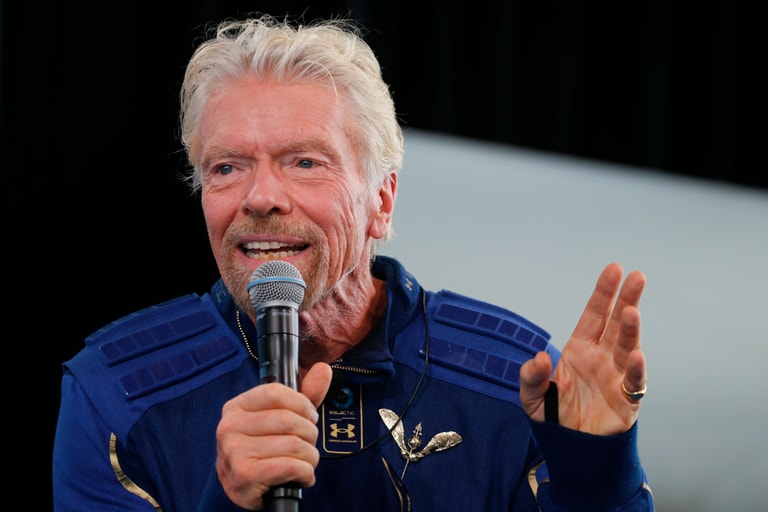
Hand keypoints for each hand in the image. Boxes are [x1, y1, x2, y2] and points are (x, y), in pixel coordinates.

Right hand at [215, 362, 332, 508]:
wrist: (243, 488)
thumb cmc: (262, 450)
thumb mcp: (281, 418)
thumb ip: (304, 394)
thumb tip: (322, 369)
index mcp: (236, 407)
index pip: (276, 393)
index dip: (302, 404)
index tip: (309, 416)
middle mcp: (229, 427)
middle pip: (288, 420)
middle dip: (310, 434)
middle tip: (308, 443)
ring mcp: (234, 452)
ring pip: (293, 445)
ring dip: (310, 457)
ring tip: (304, 462)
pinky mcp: (244, 476)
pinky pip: (291, 466)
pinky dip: (306, 473)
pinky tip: (301, 476)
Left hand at [520, 263, 646, 434]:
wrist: (571, 449)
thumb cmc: (555, 417)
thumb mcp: (531, 396)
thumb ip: (531, 376)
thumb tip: (540, 357)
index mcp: (580, 350)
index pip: (594, 315)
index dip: (603, 293)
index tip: (614, 270)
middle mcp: (602, 358)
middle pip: (616, 324)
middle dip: (626, 300)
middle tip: (637, 277)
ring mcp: (616, 377)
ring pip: (628, 348)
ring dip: (630, 330)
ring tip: (631, 311)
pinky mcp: (626, 401)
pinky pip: (634, 383)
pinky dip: (637, 371)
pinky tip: (637, 356)